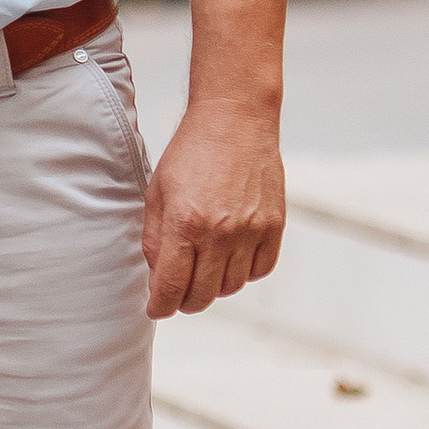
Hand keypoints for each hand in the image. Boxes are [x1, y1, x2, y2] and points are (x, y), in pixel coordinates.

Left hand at [142, 100, 285, 316]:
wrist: (235, 119)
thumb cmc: (191, 152)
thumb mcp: (157, 192)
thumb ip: (154, 238)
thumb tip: (157, 276)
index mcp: (185, 224)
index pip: (171, 287)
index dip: (160, 307)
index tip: (157, 309)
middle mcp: (220, 233)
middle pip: (202, 295)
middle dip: (185, 302)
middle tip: (178, 293)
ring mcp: (251, 230)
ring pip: (232, 287)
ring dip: (214, 287)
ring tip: (204, 270)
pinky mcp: (274, 225)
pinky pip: (260, 270)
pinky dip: (245, 273)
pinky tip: (231, 259)